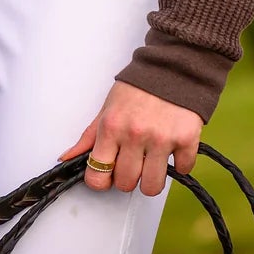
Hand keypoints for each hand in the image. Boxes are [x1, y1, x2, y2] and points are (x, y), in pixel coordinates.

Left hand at [58, 81, 201, 195]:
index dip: (101, 179)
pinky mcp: (186, 139)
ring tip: (151, 160)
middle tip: (132, 160)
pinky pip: (182, 170)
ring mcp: (162, 139)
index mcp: (111, 127)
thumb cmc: (138, 88)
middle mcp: (135, 135)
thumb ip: (89, 137)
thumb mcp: (107, 109)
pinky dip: (179, 163)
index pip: (97, 176)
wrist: (172, 66)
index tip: (107, 173)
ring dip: (152, 177)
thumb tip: (67, 158)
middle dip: (128, 176)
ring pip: (152, 187)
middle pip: (126, 184)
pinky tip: (172, 148)